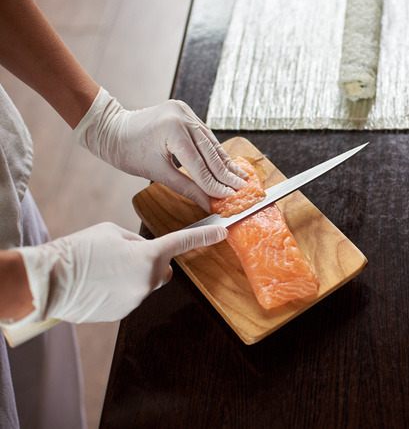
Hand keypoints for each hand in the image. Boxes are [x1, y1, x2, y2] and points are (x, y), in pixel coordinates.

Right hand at [10, 223, 227, 323]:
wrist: (49, 281)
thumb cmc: (79, 250)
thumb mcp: (114, 232)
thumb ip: (137, 241)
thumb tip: (144, 249)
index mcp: (149, 255)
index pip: (183, 242)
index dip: (205, 235)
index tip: (222, 231)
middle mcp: (148, 280)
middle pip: (162, 269)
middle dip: (151, 262)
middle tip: (124, 257)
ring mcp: (136, 299)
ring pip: (144, 283)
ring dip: (131, 277)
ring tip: (103, 272)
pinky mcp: (123, 313)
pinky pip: (129, 297)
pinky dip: (119, 290)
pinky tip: (99, 285)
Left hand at [73, 88, 247, 209]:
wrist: (111, 129)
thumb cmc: (127, 152)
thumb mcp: (157, 173)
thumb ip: (187, 187)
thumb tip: (208, 203)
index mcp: (172, 130)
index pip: (200, 164)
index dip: (215, 184)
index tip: (228, 197)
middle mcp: (182, 116)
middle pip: (210, 151)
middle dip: (226, 173)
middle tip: (242, 188)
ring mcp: (185, 111)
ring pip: (211, 142)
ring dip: (224, 162)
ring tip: (240, 177)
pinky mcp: (185, 111)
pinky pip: (204, 135)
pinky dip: (214, 151)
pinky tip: (226, 163)